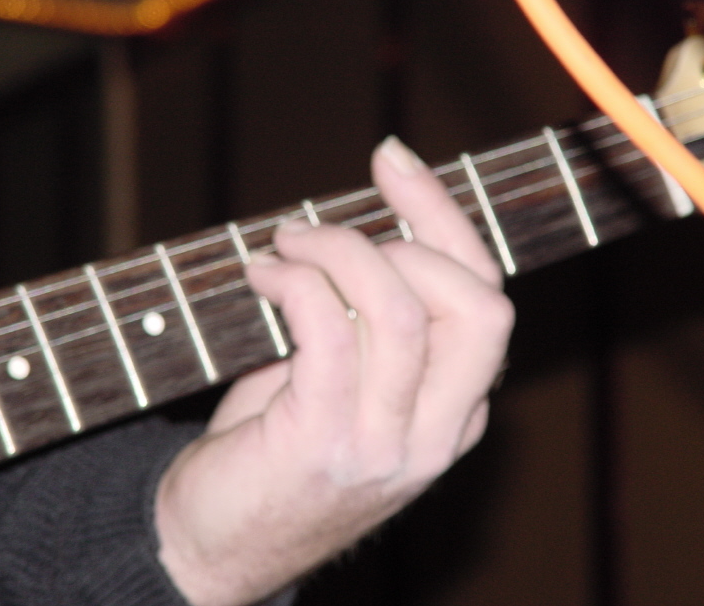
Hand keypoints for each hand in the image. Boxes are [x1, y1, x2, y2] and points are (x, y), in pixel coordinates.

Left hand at [155, 137, 514, 605]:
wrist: (215, 545)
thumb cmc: (276, 449)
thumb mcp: (345, 380)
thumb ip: (373, 322)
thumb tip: (366, 224)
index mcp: (457, 414)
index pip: (488, 298)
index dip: (446, 217)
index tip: (393, 159)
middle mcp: (438, 433)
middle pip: (478, 305)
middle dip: (409, 232)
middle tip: (326, 229)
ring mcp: (387, 446)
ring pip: (401, 311)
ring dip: (338, 252)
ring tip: (285, 247)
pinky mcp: (324, 444)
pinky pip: (329, 330)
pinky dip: (295, 281)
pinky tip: (260, 275)